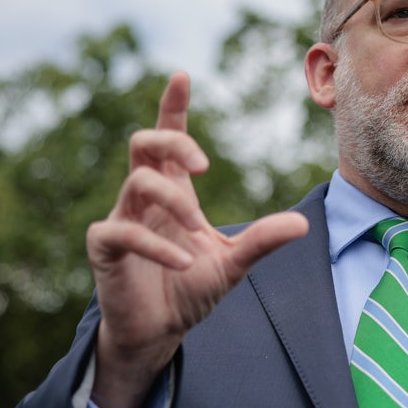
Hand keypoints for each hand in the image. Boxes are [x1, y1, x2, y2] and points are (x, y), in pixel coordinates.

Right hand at [85, 72, 307, 407]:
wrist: (159, 332)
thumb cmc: (189, 289)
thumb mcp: (233, 263)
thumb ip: (262, 241)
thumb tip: (302, 224)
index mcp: (173, 192)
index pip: (168, 139)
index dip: (173, 106)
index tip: (182, 75)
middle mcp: (144, 198)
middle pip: (144, 144)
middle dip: (172, 140)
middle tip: (203, 166)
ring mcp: (121, 219)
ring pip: (137, 182)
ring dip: (173, 202)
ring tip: (197, 231)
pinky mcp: (105, 247)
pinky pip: (124, 231)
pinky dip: (158, 245)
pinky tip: (183, 261)